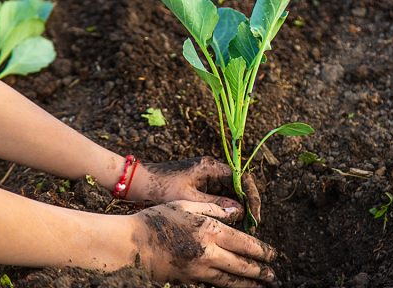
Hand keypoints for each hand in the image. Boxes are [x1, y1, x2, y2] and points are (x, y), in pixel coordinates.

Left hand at [129, 157, 262, 223]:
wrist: (138, 181)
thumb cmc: (160, 187)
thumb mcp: (188, 199)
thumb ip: (215, 205)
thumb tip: (239, 211)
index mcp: (210, 167)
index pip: (241, 179)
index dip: (251, 197)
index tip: (255, 214)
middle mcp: (212, 169)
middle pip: (239, 185)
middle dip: (247, 203)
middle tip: (252, 223)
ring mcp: (207, 176)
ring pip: (231, 192)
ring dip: (238, 207)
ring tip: (244, 225)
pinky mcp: (201, 184)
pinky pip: (220, 195)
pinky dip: (227, 207)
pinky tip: (230, 221)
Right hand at [132, 201, 276, 286]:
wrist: (131, 243)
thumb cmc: (157, 219)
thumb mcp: (187, 205)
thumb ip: (214, 209)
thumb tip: (238, 211)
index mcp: (210, 231)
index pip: (245, 244)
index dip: (262, 251)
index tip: (273, 255)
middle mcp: (208, 253)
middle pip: (242, 266)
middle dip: (260, 272)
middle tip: (273, 276)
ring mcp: (198, 269)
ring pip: (230, 280)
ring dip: (248, 284)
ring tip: (260, 286)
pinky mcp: (187, 280)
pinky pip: (211, 285)